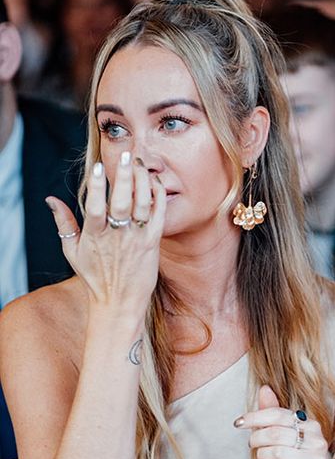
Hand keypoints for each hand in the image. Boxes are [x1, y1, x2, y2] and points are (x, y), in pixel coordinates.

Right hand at [47, 152, 165, 315]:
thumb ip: (63, 224)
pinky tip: (155, 183)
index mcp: (95, 237)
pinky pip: (159, 216)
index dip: (97, 186)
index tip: (98, 166)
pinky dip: (158, 198)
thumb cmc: (95, 278)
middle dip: (124, 176)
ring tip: (141, 164)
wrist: (119, 304)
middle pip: (122, 201)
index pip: (95, 206)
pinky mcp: (153, 243)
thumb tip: (51, 199)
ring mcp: (137, 239)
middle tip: (127, 155)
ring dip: (143, 182)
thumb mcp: (72, 252)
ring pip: (143, 205)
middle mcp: (117, 236)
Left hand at [236, 385, 328, 458]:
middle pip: (277, 433)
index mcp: (310, 424)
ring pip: (277, 451)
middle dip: (257, 438)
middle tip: (250, 444)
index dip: (256, 417)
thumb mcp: (277, 436)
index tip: (238, 422)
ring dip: (261, 455)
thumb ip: (272, 412)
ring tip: (259, 457)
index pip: (279, 414)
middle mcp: (317, 440)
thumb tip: (264, 388)